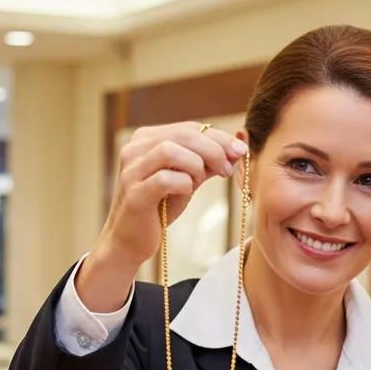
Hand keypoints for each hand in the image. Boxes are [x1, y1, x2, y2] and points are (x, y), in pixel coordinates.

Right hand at [83, 122, 248, 289]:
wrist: (130, 241)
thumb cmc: (159, 210)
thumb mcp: (185, 181)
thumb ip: (205, 164)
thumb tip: (236, 149)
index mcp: (146, 139)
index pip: (189, 128)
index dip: (218, 137)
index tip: (239, 151)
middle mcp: (134, 149)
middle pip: (183, 134)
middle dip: (214, 150)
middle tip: (227, 169)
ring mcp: (131, 170)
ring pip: (171, 151)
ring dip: (196, 166)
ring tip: (200, 183)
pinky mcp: (134, 193)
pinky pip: (165, 179)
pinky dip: (184, 184)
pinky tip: (186, 192)